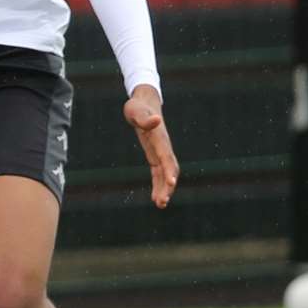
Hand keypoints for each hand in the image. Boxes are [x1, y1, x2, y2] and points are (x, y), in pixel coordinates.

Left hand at [124, 84, 178, 207]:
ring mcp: (161, 152)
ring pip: (166, 174)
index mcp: (160, 138)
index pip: (167, 156)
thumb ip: (144, 118)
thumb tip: (156, 120)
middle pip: (170, 169)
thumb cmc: (137, 107)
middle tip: (162, 202)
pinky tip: (155, 198)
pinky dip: (159, 185)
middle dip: (168, 186)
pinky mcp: (155, 155)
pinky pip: (159, 173)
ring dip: (164, 189)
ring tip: (160, 205)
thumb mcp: (136, 110)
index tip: (171, 183)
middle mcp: (164, 147)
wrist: (143, 103)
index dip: (169, 170)